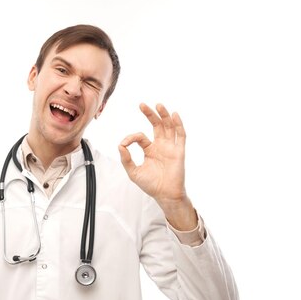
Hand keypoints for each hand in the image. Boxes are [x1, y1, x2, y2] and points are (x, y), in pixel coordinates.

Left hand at [118, 103, 196, 229]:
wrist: (164, 195)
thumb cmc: (150, 185)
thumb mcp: (134, 172)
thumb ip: (126, 159)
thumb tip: (120, 146)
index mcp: (150, 150)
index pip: (140, 137)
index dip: (131, 137)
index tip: (124, 143)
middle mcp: (161, 146)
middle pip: (156, 126)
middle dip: (150, 115)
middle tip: (142, 105)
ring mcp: (170, 147)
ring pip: (168, 127)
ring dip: (164, 115)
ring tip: (158, 105)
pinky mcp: (179, 151)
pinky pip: (180, 135)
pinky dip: (178, 125)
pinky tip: (174, 115)